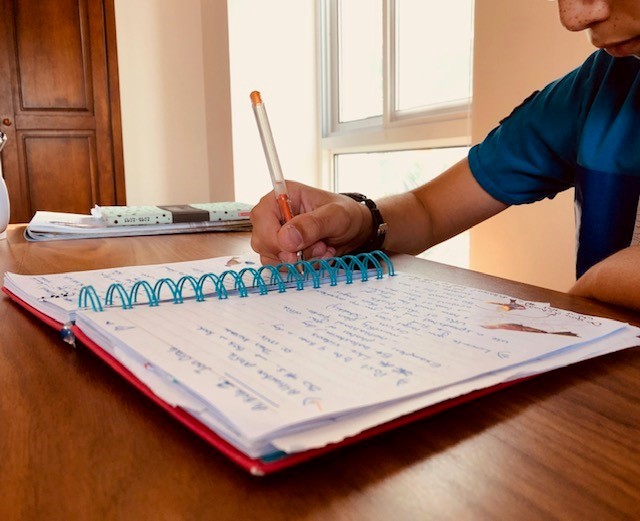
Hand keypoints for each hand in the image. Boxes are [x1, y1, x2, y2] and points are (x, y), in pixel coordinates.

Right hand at [249, 181, 370, 264]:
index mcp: (284, 195)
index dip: (272, 237)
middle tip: (318, 248)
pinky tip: (318, 256)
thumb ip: (312, 225)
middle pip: (261, 240)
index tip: (293, 251)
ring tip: (322, 250)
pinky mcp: (283, 250)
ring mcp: (277, 233)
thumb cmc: (347, 215)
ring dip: (299, 260)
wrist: (357, 230)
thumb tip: (286, 238)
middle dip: (290, 252)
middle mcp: (276, 214)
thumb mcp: (336, 216)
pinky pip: (281, 265)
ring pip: (270, 256)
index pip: (261, 217)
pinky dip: (301, 266)